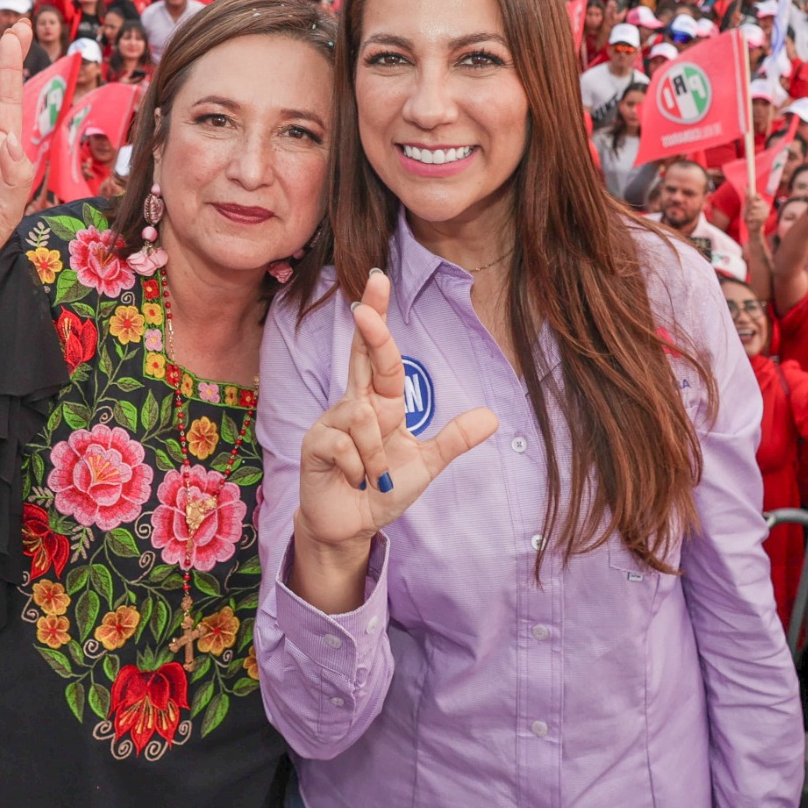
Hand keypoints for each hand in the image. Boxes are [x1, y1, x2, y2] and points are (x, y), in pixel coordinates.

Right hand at [295, 270, 497, 553]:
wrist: (351, 528)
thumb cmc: (382, 490)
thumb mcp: (425, 464)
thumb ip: (453, 440)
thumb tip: (493, 416)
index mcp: (378, 402)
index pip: (380, 352)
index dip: (379, 316)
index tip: (379, 279)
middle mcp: (352, 403)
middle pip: (361, 355)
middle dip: (367, 328)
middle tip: (365, 305)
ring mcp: (331, 422)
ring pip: (364, 419)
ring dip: (376, 456)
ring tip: (372, 478)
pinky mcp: (315, 445)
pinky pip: (347, 447)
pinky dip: (360, 470)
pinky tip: (354, 482)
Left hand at [744, 193, 769, 234]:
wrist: (752, 227)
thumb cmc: (748, 215)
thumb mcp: (746, 205)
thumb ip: (746, 196)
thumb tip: (744, 186)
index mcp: (759, 201)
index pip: (757, 196)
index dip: (755, 197)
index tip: (754, 197)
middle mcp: (764, 204)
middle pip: (754, 203)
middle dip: (749, 208)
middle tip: (749, 212)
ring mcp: (766, 210)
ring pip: (754, 209)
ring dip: (750, 214)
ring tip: (750, 217)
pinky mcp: (766, 216)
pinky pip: (756, 215)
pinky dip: (752, 218)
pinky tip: (753, 220)